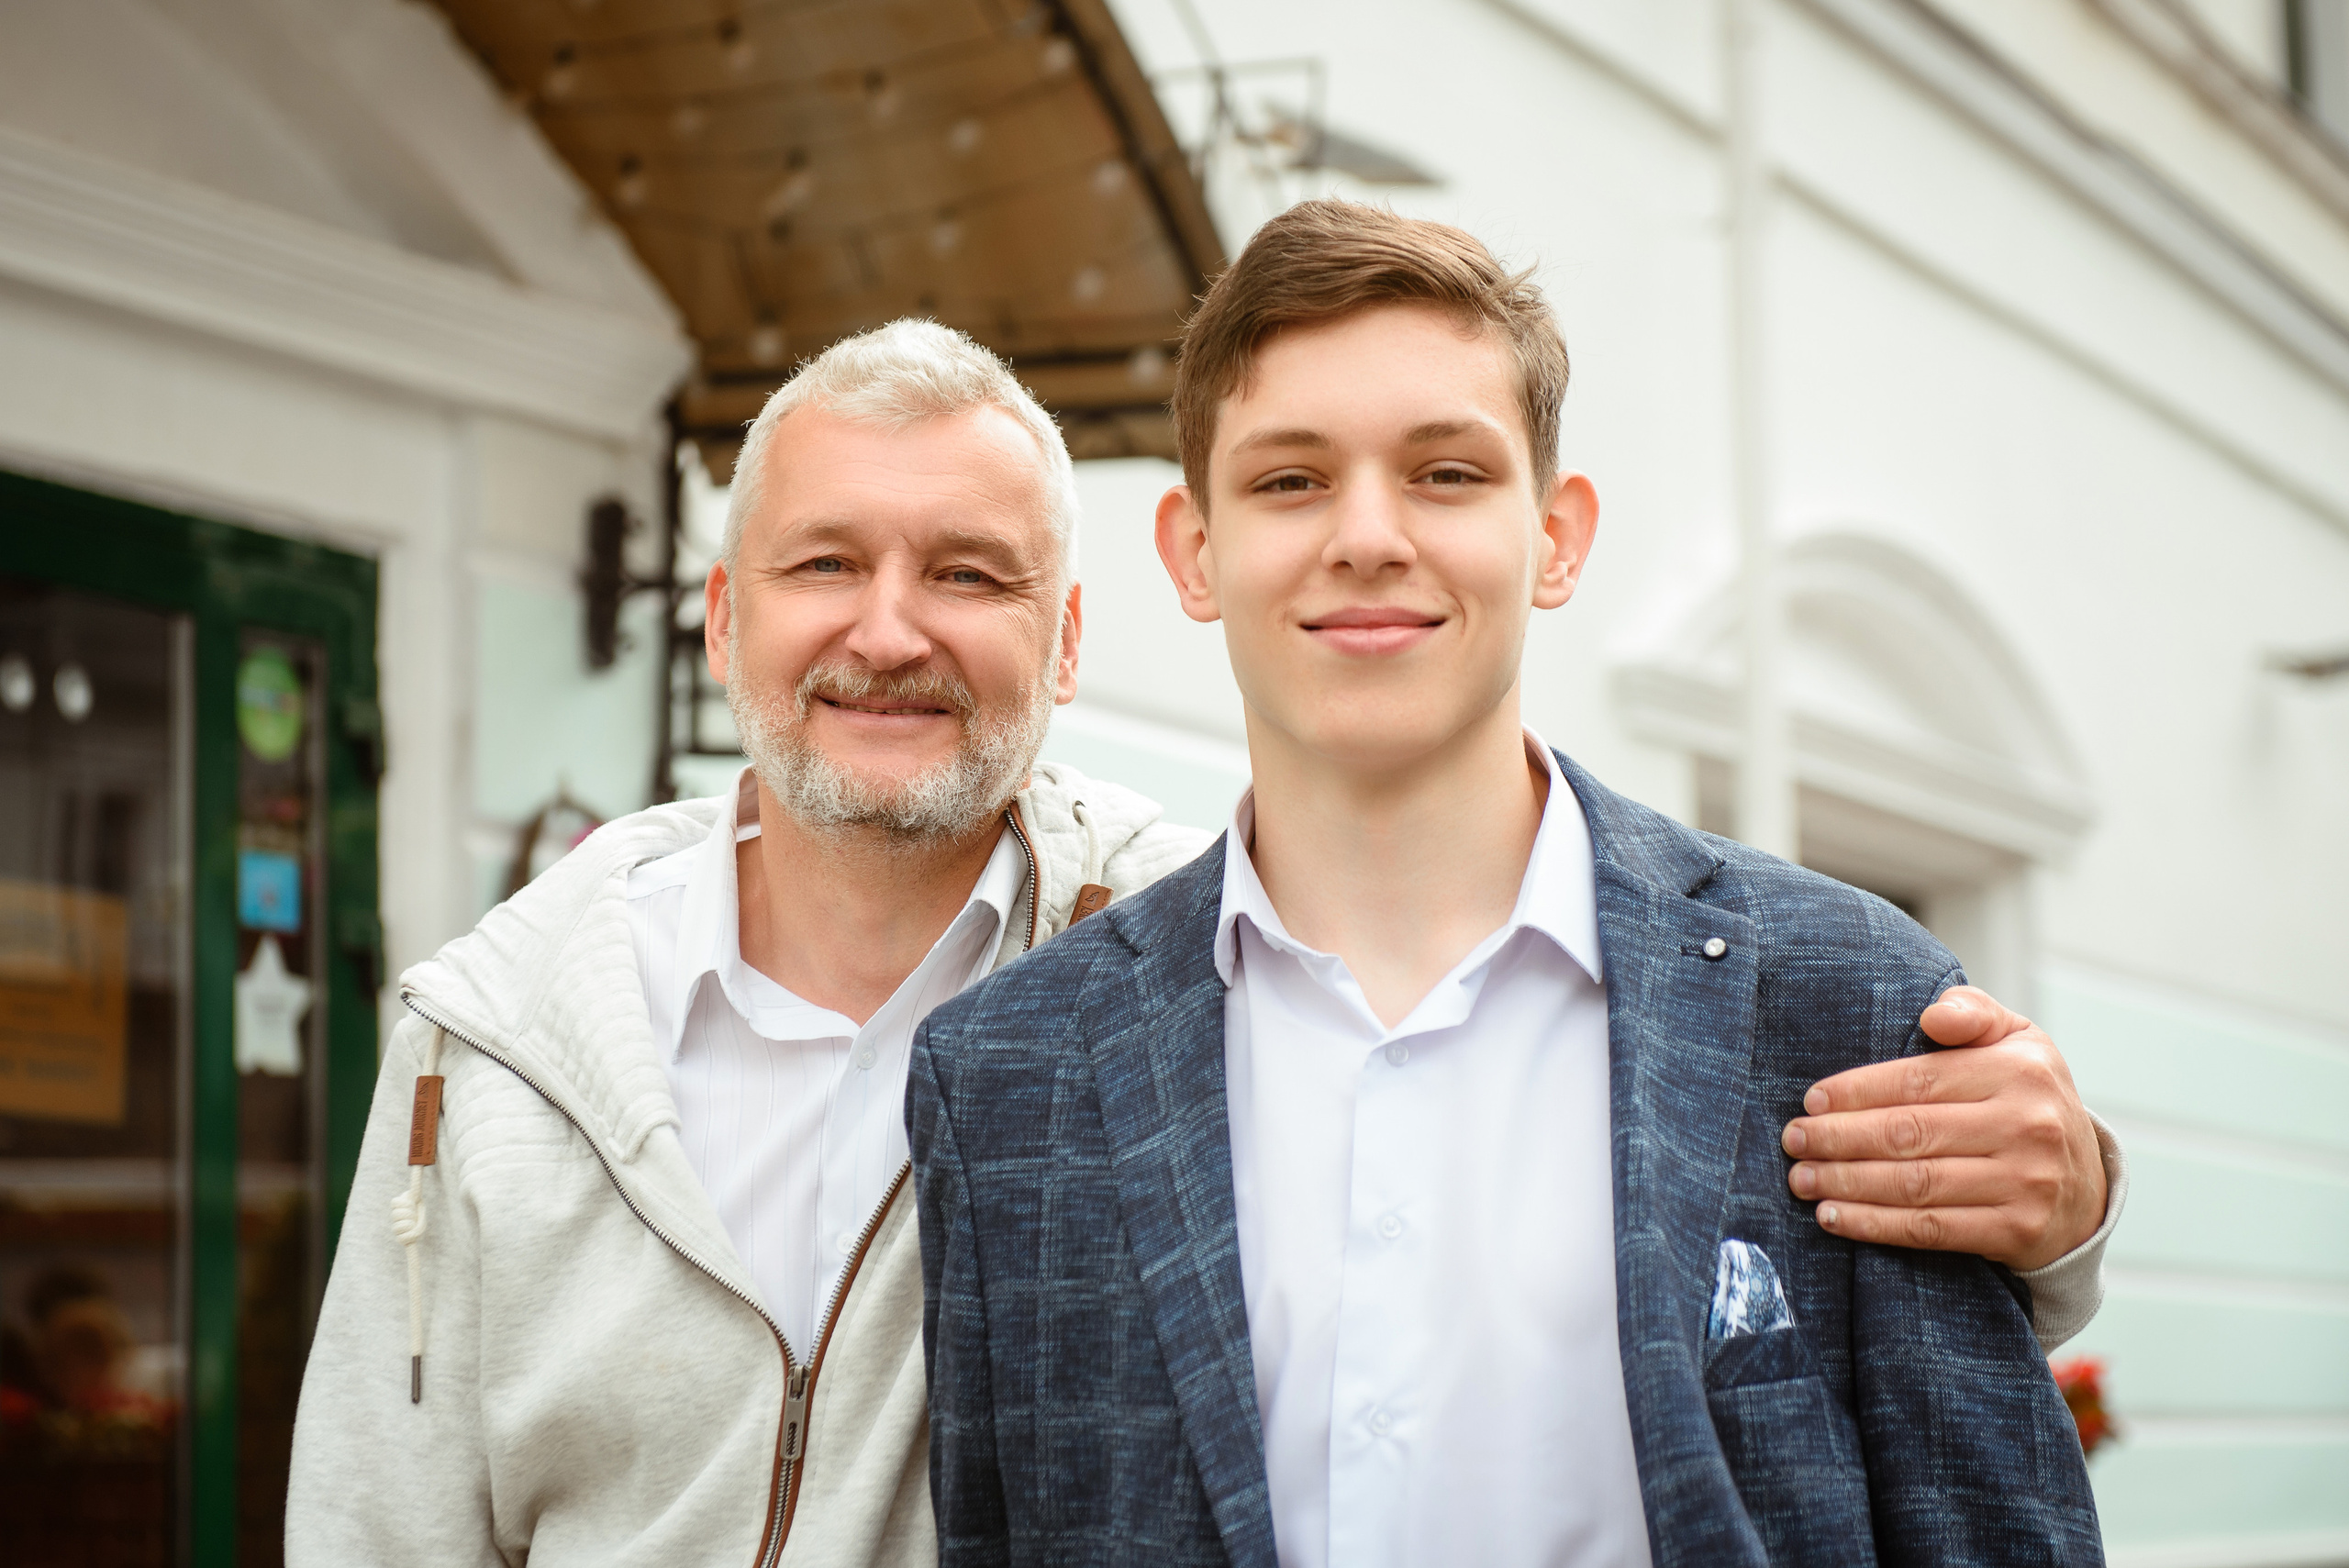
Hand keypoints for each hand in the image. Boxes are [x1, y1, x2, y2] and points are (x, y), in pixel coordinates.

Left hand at [1780, 986, 2106, 1270]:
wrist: (2087, 1185)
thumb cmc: (2028, 1100)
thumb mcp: (2018, 1042)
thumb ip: (1974, 1013)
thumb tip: (1933, 1013)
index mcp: (2020, 1072)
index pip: (1919, 1080)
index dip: (1857, 1091)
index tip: (1810, 1101)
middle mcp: (2028, 1127)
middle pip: (1909, 1133)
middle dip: (1839, 1138)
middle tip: (1792, 1140)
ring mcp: (2026, 1183)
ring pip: (1915, 1184)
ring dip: (1846, 1183)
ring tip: (1801, 1179)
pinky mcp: (2017, 1231)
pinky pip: (1931, 1229)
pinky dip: (1875, 1224)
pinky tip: (1834, 1216)